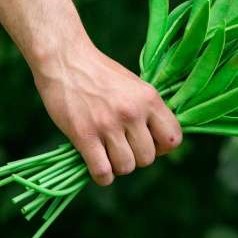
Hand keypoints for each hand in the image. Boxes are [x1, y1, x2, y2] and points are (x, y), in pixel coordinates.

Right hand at [32, 40, 181, 185]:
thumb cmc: (101, 74)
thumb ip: (149, 111)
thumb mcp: (136, 86)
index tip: (149, 143)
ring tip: (110, 156)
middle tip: (124, 148)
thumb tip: (160, 141)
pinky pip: (102, 171)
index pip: (173, 139)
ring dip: (119, 167)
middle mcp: (132, 113)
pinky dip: (102, 176)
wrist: (65, 60)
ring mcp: (108, 125)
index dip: (163, 148)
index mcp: (150, 99)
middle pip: (148, 158)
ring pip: (126, 167)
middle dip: (137, 158)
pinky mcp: (83, 134)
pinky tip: (99, 168)